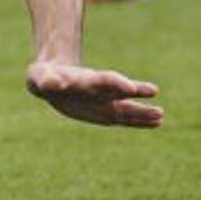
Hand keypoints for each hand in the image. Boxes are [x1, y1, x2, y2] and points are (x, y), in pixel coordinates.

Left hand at [26, 60, 162, 127]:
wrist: (52, 80)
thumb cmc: (45, 77)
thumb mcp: (39, 77)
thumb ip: (46, 81)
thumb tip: (52, 85)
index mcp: (86, 79)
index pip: (105, 80)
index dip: (117, 83)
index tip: (130, 87)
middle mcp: (101, 90)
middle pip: (121, 90)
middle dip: (136, 91)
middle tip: (154, 91)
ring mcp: (105, 101)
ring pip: (127, 107)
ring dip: (142, 111)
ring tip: (161, 115)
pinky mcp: (105, 114)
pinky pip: (125, 119)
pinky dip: (139, 121)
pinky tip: (157, 123)